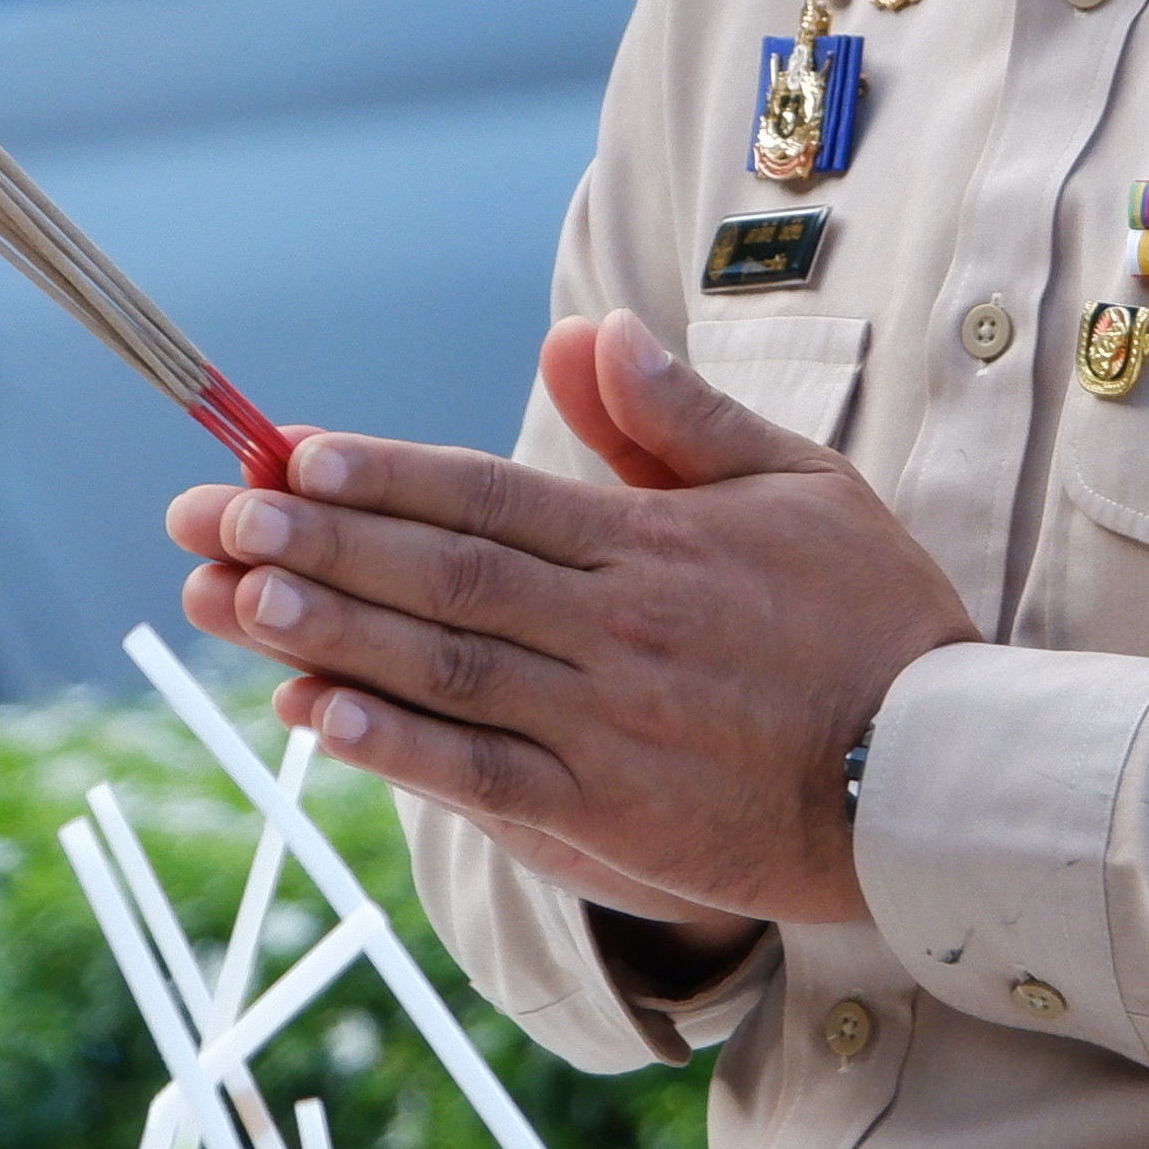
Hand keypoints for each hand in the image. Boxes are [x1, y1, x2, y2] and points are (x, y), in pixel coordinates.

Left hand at [163, 310, 978, 931]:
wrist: (938, 780)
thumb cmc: (873, 622)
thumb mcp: (798, 487)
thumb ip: (679, 417)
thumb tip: (586, 334)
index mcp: (656, 545)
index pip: (493, 496)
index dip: (386, 474)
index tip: (293, 450)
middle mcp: (619, 631)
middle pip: (445, 574)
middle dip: (317, 540)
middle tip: (210, 513)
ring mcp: (608, 728)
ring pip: (444, 667)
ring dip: (328, 630)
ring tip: (226, 595)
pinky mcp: (608, 814)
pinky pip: (477, 774)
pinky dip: (388, 742)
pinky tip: (310, 711)